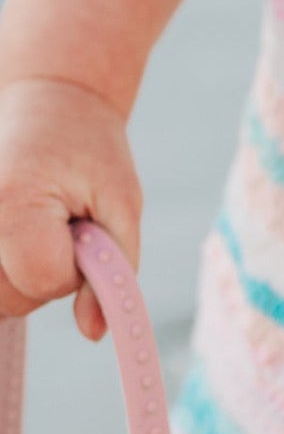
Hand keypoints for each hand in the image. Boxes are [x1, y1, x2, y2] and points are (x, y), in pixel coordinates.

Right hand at [0, 79, 140, 339]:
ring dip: (20, 277)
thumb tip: (94, 332)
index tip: (81, 232)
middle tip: (59, 225)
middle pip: (8, 299)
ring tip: (37, 227)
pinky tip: (18, 237)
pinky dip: (5, 269)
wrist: (48, 101)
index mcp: (11, 200)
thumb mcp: (122, 201)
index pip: (41, 279)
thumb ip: (113, 270)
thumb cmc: (89, 148)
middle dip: (44, 277)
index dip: (72, 269)